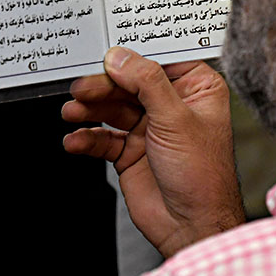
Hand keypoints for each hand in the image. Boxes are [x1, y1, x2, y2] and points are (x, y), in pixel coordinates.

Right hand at [61, 47, 244, 257]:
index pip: (159, 61)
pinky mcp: (131, 151)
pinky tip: (76, 140)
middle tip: (80, 89)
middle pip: (129, 83)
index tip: (105, 50)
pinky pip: (103, 137)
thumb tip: (121, 57)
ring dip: (90, 110)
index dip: (132, 55)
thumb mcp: (176, 119)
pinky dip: (87, 138)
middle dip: (103, 86)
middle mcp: (173, 105)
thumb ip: (147, 83)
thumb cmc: (203, 174)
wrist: (192, 224)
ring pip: (112, 108)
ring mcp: (150, 128)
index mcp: (197, 88)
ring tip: (72, 113)